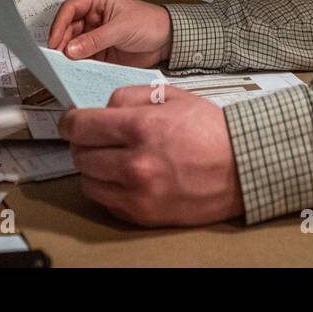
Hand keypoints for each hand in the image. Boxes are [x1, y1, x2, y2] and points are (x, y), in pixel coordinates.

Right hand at [48, 0, 172, 67]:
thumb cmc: (150, 23)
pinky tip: (75, 71)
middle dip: (61, 42)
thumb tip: (71, 49)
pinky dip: (78, 64)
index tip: (54, 41)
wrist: (168, 41)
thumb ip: (95, 40)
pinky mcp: (101, 52)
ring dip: (68, 55)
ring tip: (63, 66)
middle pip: (69, 28)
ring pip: (74, 44)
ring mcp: (96, 35)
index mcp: (98, 2)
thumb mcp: (121, 28)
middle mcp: (94, 18)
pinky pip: (85, 57)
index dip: (59, 24)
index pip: (71, 9)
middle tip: (57, 57)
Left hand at [60, 85, 243, 226]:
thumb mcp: (173, 97)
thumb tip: (102, 108)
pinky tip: (123, 177)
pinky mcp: (144, 215)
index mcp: (142, 128)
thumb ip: (130, 96)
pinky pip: (106, 202)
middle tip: (94, 139)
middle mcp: (136, 164)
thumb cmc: (212, 131)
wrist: (243, 168)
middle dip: (83, 144)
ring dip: (92, 168)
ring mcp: (138, 194)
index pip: (82, 126)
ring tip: (109, 159)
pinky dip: (108, 189)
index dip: (69, 122)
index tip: (69, 122)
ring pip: (88, 182)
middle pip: (80, 155)